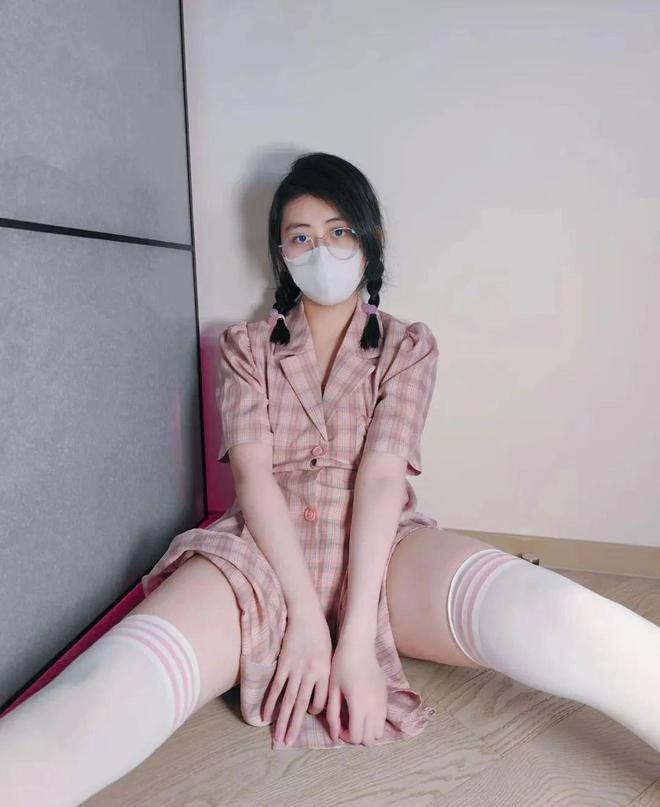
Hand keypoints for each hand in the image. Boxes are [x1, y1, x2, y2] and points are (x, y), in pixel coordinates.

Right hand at [262, 606, 332, 745]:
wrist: (306, 613)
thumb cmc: (320, 633)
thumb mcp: (329, 655)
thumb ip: (325, 675)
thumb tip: (319, 695)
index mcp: (326, 671)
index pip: (322, 701)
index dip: (317, 711)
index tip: (311, 715)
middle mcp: (311, 673)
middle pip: (303, 705)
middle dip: (295, 726)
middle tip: (288, 743)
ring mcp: (296, 669)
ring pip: (289, 700)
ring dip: (282, 720)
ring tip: (278, 737)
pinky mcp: (284, 663)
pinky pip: (277, 687)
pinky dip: (271, 702)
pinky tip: (265, 715)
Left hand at [326, 637, 387, 745]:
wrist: (359, 645)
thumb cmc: (341, 665)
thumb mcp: (333, 690)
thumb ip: (333, 715)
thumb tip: (334, 735)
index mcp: (358, 704)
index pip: (356, 737)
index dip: (345, 737)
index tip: (338, 725)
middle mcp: (374, 706)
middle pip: (371, 739)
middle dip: (357, 736)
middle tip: (346, 723)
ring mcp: (382, 700)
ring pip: (380, 731)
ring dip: (368, 730)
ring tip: (355, 717)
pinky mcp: (386, 695)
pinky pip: (383, 718)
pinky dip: (374, 721)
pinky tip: (363, 708)